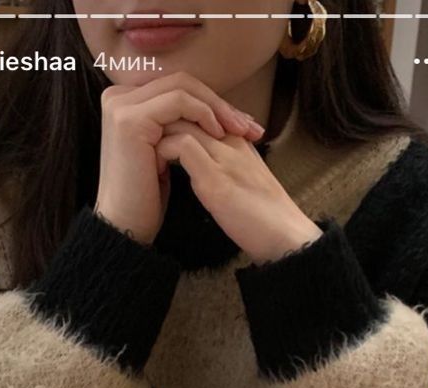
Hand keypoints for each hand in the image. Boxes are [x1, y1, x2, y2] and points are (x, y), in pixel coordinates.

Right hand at [94, 71, 264, 246]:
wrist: (126, 224)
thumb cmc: (147, 196)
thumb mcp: (164, 151)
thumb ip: (176, 125)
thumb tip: (212, 110)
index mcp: (125, 101)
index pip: (177, 88)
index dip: (211, 101)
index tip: (241, 124)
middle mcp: (118, 97)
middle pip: (180, 82)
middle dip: (218, 102)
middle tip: (248, 124)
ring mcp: (121, 105)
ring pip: (181, 87)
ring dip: (215, 107)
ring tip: (238, 130)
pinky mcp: (130, 119)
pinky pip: (177, 101)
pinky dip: (202, 113)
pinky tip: (218, 133)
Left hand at [155, 123, 321, 265]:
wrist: (285, 239)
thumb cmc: (260, 219)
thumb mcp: (238, 183)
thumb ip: (218, 166)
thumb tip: (192, 164)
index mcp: (236, 140)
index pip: (199, 111)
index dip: (173, 120)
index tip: (154, 138)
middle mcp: (231, 141)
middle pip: (189, 108)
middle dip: (161, 121)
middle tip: (142, 140)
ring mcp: (224, 157)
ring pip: (183, 121)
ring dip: (158, 134)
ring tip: (144, 153)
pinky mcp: (217, 179)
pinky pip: (182, 146)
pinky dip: (162, 153)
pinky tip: (154, 169)